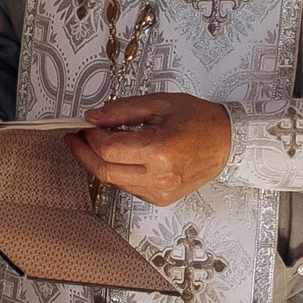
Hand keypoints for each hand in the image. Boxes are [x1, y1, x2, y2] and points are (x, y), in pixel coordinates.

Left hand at [70, 92, 231, 206]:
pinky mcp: (160, 199)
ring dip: (99, 163)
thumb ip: (122, 110)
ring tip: (98, 143)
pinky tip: (120, 157)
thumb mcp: (159, 103)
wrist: (227, 143)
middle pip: (104, 171)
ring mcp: (160, 192)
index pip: (108, 149)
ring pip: (113, 182)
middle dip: (83, 153)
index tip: (84, 125)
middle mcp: (159, 177)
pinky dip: (117, 172)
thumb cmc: (199, 120)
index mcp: (160, 151)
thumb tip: (93, 118)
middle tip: (76, 138)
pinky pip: (127, 187)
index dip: (89, 137)